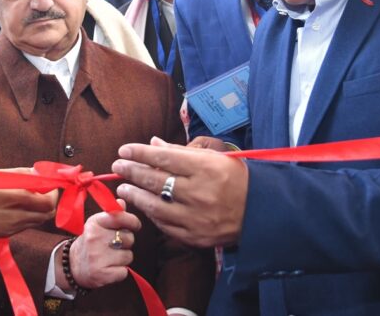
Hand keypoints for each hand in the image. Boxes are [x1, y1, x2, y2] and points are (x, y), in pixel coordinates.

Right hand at [0, 171, 56, 240]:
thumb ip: (19, 175)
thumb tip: (36, 173)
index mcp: (15, 201)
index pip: (49, 201)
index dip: (53, 191)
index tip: (48, 182)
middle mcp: (18, 218)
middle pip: (47, 213)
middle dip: (49, 200)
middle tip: (41, 188)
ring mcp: (12, 228)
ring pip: (37, 220)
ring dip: (39, 208)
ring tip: (27, 194)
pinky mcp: (6, 233)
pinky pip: (25, 224)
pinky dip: (28, 214)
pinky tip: (15, 204)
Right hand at [65, 202, 141, 290]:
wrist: (72, 265)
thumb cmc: (90, 243)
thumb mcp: (97, 224)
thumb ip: (113, 214)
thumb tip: (122, 202)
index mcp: (95, 222)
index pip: (121, 217)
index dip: (132, 222)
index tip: (134, 226)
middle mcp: (94, 238)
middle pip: (129, 238)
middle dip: (126, 243)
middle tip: (114, 245)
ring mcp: (97, 257)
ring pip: (128, 256)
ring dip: (123, 258)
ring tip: (110, 257)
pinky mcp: (101, 274)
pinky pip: (124, 271)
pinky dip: (119, 272)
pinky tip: (109, 268)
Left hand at [113, 136, 247, 247]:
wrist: (261, 211)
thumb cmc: (236, 178)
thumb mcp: (214, 158)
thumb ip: (181, 152)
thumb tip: (153, 143)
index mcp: (206, 168)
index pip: (164, 157)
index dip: (140, 153)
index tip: (124, 150)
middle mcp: (199, 193)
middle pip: (155, 181)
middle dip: (132, 172)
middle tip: (118, 167)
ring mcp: (196, 217)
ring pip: (155, 206)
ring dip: (135, 196)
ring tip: (124, 189)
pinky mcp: (195, 236)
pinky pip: (165, 226)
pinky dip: (152, 215)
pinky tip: (144, 206)